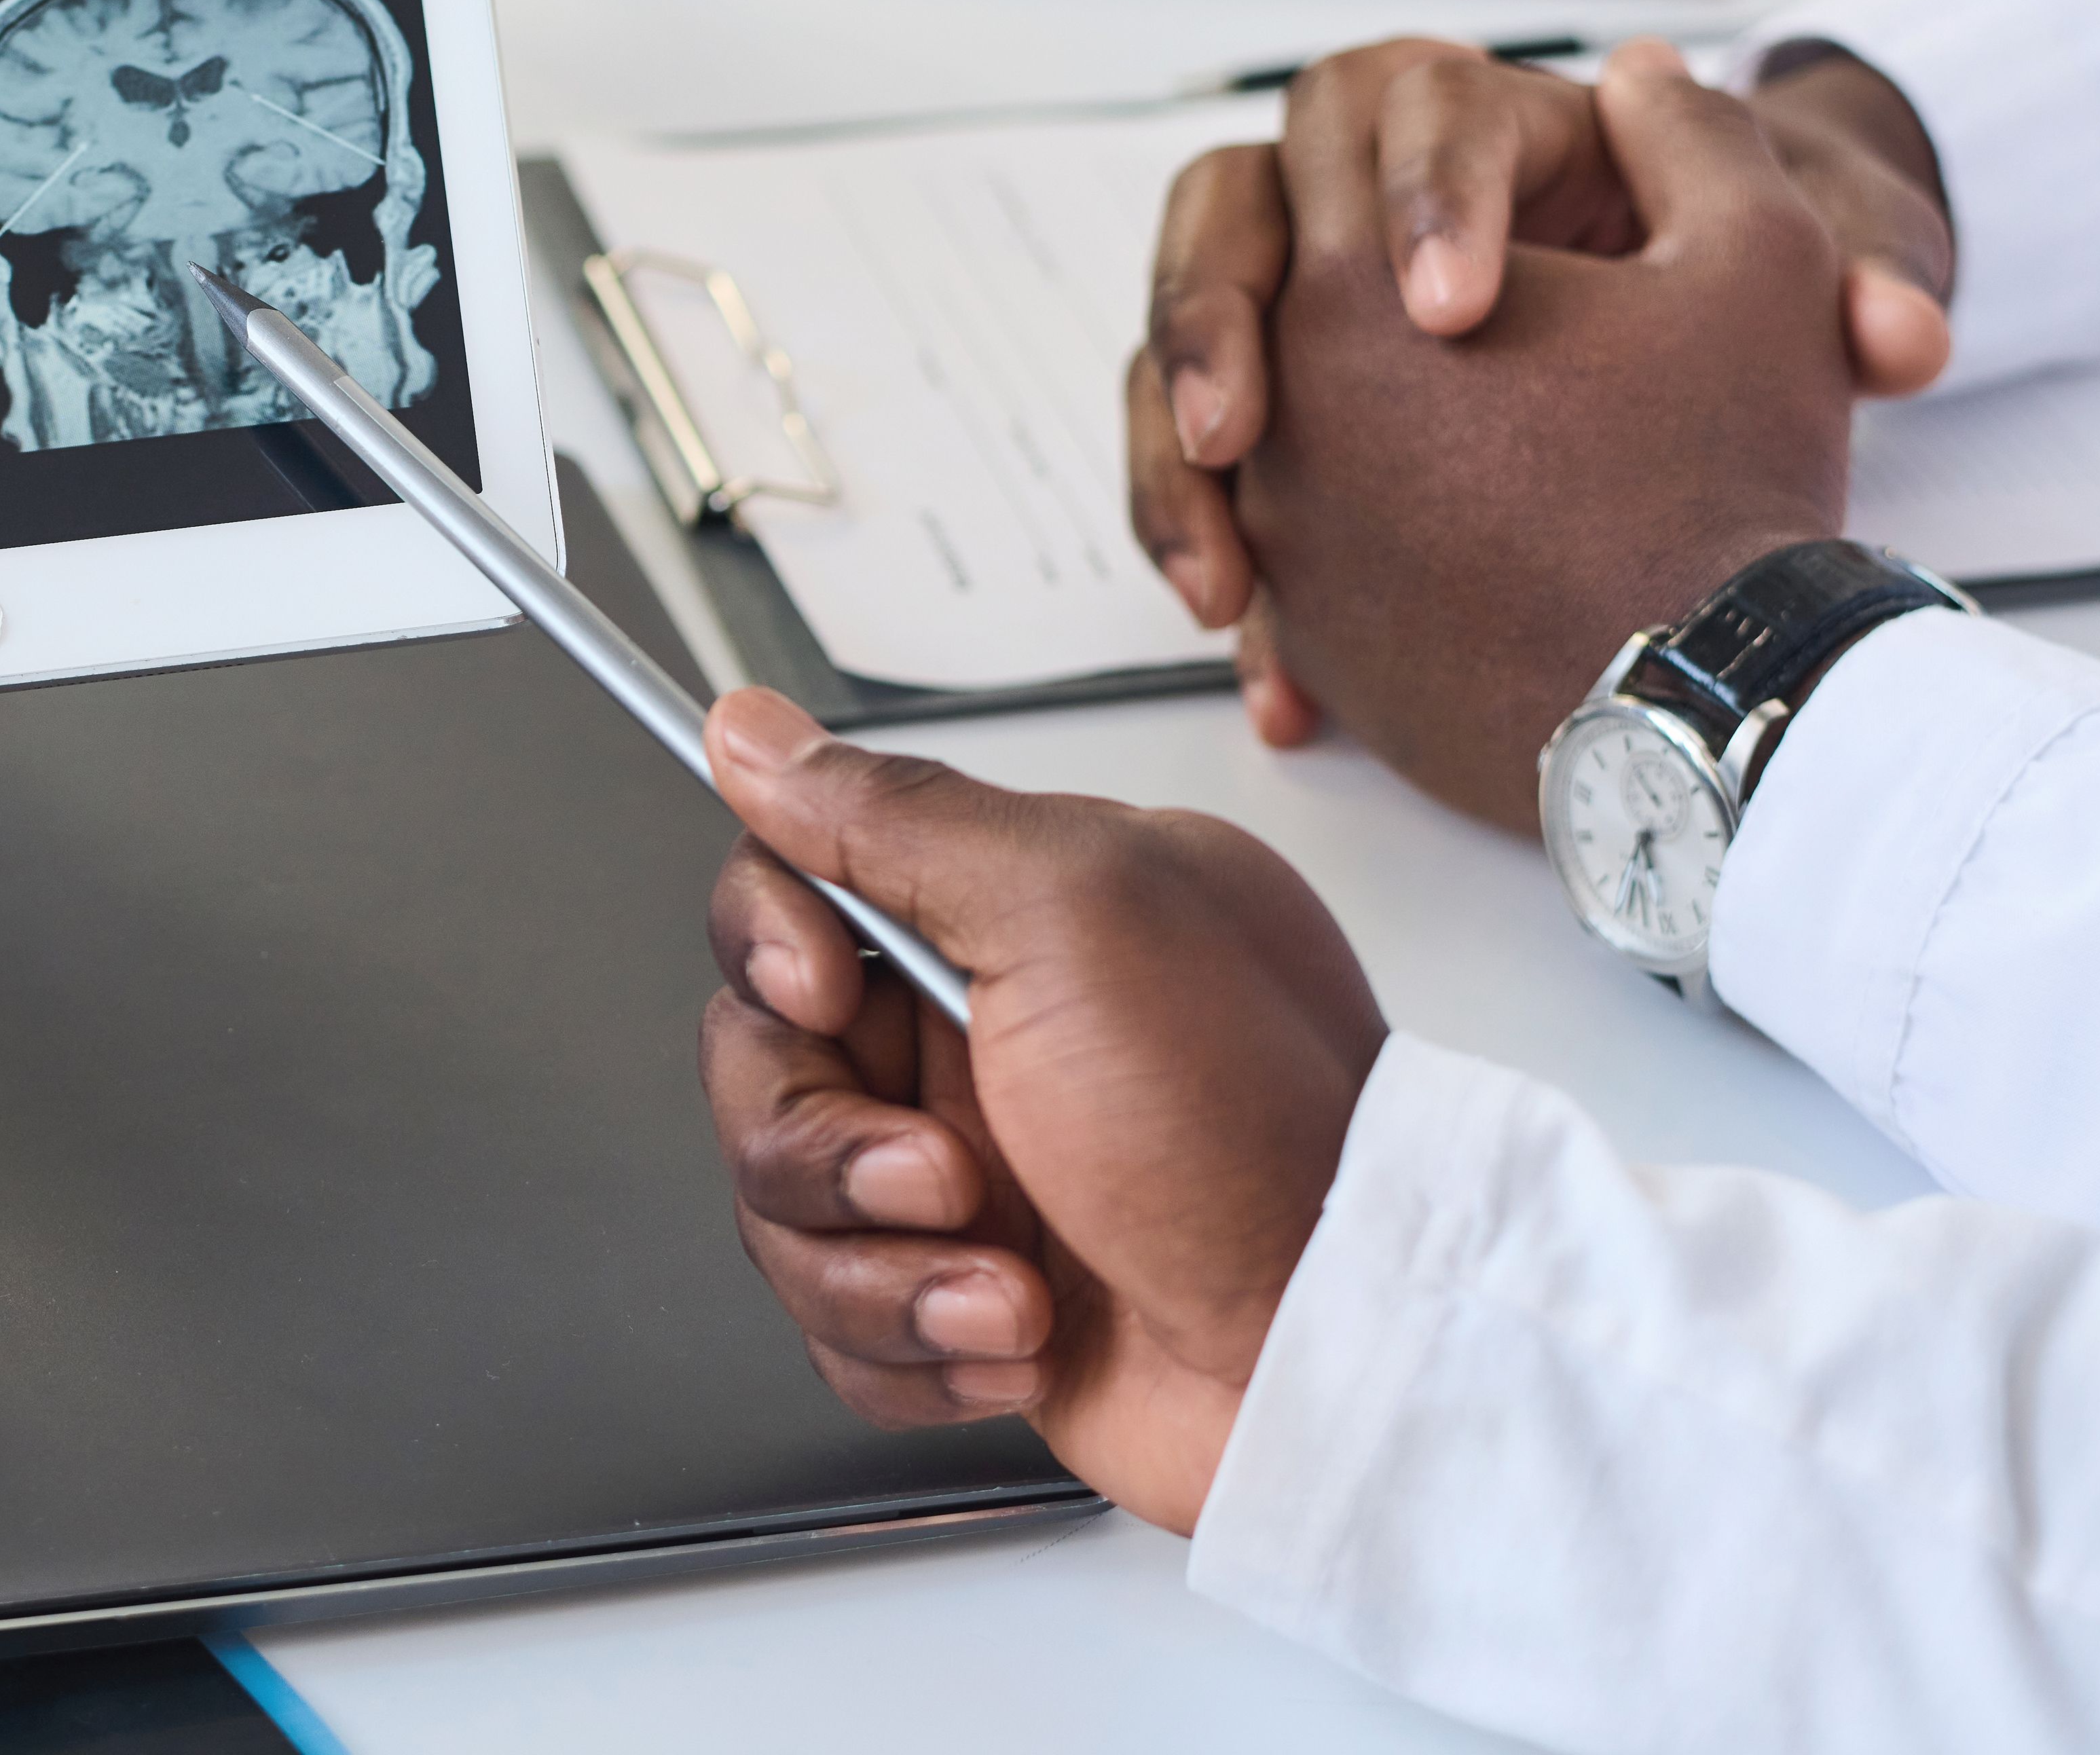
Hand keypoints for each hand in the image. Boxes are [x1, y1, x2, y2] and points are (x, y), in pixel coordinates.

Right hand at [699, 688, 1384, 1532]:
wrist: (1347, 1366)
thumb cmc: (1258, 1140)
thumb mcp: (1078, 915)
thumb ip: (897, 817)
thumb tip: (752, 733)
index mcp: (1008, 914)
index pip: (791, 883)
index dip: (772, 944)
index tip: (823, 994)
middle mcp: (979, 1033)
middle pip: (760, 1059)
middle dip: (829, 1146)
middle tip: (948, 1176)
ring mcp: (970, 1172)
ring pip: (785, 1205)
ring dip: (884, 1270)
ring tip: (1009, 1291)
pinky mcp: (963, 1299)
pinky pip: (838, 1327)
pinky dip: (919, 1351)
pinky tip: (1020, 1342)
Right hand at [1128, 36, 1946, 745]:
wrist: (1739, 404)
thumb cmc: (1770, 302)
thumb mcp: (1821, 282)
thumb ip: (1873, 290)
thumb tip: (1902, 337)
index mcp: (1493, 133)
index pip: (1399, 106)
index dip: (1419, 196)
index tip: (1456, 314)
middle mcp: (1369, 212)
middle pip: (1223, 215)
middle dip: (1209, 321)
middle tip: (1241, 435)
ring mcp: (1307, 326)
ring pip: (1175, 361)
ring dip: (1173, 471)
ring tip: (1223, 584)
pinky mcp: (1288, 440)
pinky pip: (1205, 487)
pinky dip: (1223, 575)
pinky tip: (1275, 675)